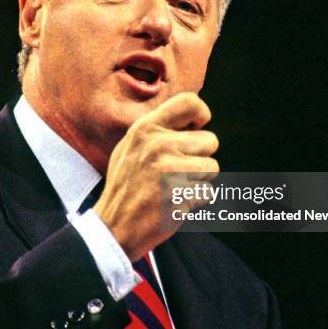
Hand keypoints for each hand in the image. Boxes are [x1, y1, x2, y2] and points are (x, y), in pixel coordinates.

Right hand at [94, 92, 218, 260]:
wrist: (114, 226)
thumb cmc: (127, 184)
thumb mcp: (132, 146)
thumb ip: (158, 130)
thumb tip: (193, 121)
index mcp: (146, 128)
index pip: (190, 102)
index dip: (202, 115)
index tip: (196, 130)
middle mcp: (159, 144)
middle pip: (210, 140)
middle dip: (200, 157)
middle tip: (177, 171)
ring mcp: (170, 170)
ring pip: (212, 167)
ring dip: (199, 180)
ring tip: (174, 186)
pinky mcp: (181, 195)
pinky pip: (208, 192)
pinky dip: (196, 200)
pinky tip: (174, 202)